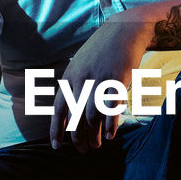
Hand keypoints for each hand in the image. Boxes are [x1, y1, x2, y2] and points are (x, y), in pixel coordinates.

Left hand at [50, 14, 152, 152]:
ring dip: (94, 135)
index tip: (56, 146)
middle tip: (83, 150)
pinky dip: (109, 125)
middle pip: (74, 118)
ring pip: (91, 117)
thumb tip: (71, 110)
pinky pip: (111, 108)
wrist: (124, 30)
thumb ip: (75, 85)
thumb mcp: (81, 65)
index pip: (58, 109)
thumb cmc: (103, 50)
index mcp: (69, 78)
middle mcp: (81, 80)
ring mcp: (99, 80)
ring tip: (97, 145)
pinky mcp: (117, 79)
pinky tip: (110, 136)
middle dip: (77, 138)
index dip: (56, 130)